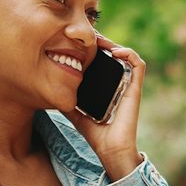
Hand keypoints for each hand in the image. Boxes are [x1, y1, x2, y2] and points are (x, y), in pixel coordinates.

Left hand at [65, 34, 143, 181]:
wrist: (110, 150)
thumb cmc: (95, 134)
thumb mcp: (74, 112)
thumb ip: (65, 100)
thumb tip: (47, 91)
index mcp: (107, 87)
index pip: (102, 61)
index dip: (94, 49)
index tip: (79, 43)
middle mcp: (119, 83)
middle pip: (113, 55)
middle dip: (101, 43)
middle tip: (88, 36)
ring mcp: (128, 85)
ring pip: (127, 55)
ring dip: (114, 44)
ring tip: (100, 41)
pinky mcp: (135, 89)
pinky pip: (138, 65)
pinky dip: (129, 54)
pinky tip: (115, 52)